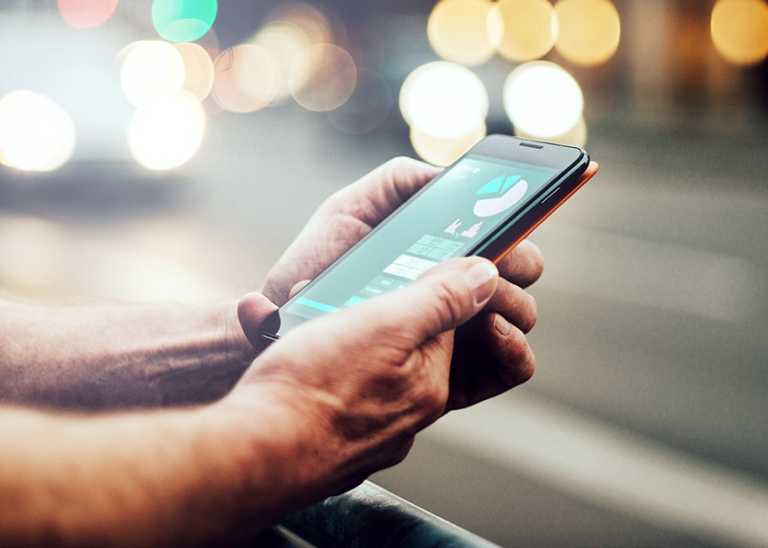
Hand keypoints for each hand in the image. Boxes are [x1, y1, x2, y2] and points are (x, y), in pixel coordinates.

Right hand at [224, 258, 502, 501]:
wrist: (250, 456)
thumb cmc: (312, 389)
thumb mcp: (384, 324)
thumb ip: (441, 300)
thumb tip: (486, 277)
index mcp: (431, 385)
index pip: (448, 324)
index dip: (419, 291)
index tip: (386, 278)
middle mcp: (409, 416)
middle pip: (407, 347)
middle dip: (375, 317)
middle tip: (336, 304)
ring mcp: (370, 436)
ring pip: (370, 372)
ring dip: (344, 342)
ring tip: (308, 329)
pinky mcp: (334, 446)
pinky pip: (340, 397)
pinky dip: (324, 375)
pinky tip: (298, 364)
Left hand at [239, 157, 542, 407]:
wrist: (279, 334)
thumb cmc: (314, 269)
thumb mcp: (350, 210)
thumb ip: (398, 183)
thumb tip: (450, 176)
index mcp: (442, 251)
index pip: (501, 233)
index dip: (523, 216)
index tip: (528, 205)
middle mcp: (457, 291)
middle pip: (521, 272)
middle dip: (519, 258)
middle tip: (496, 258)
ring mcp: (461, 335)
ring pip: (521, 315)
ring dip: (515, 300)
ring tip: (486, 296)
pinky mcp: (455, 378)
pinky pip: (509, 368)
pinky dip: (516, 350)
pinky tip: (494, 330)